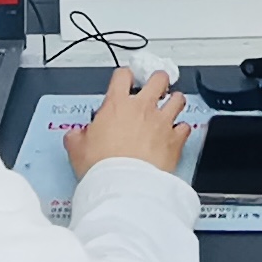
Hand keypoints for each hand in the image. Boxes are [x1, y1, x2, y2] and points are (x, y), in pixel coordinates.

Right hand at [68, 67, 190, 177]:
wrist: (125, 184)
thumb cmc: (103, 166)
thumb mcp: (78, 149)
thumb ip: (77, 136)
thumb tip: (75, 136)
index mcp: (117, 105)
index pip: (123, 76)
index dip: (125, 76)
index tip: (126, 80)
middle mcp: (142, 108)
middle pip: (158, 79)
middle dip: (158, 80)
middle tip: (156, 85)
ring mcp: (161, 122)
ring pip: (178, 99)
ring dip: (175, 101)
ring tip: (171, 105)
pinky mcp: (175, 140)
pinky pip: (185, 127)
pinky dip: (182, 129)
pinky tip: (178, 133)